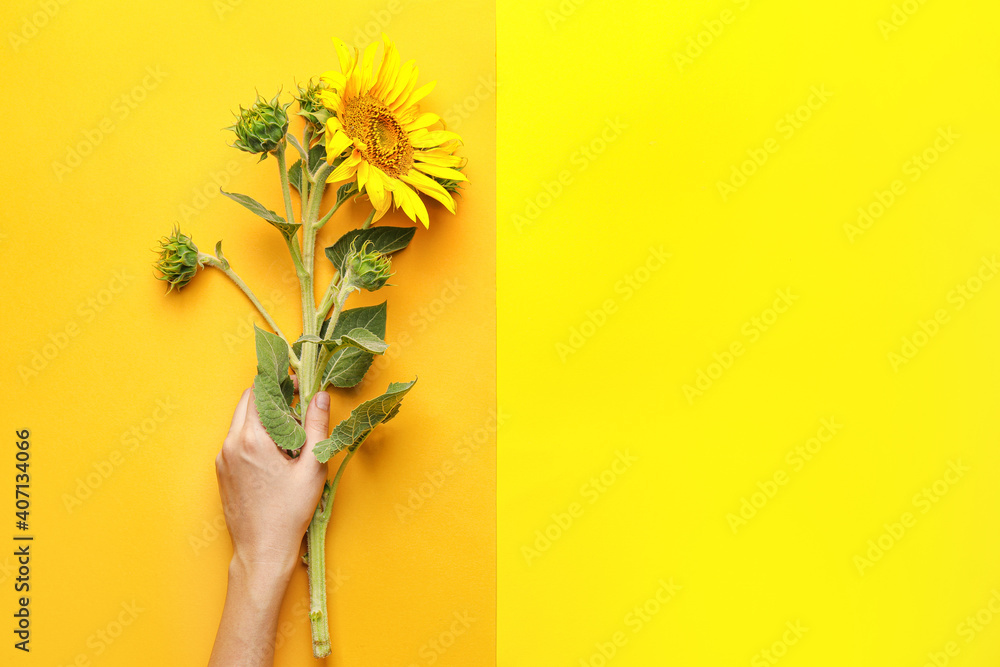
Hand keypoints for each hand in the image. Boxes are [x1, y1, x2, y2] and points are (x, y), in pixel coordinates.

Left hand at [215, 386, 329, 576]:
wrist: (261, 550)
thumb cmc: (289, 512)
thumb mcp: (312, 467)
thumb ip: (317, 426)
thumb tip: (320, 396)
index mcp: (253, 439)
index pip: (260, 392)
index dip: (280, 383)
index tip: (299, 385)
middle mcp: (231, 444)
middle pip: (247, 403)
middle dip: (271, 398)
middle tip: (296, 406)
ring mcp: (223, 459)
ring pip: (240, 422)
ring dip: (262, 418)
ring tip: (289, 434)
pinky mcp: (221, 472)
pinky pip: (236, 441)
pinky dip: (254, 436)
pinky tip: (274, 453)